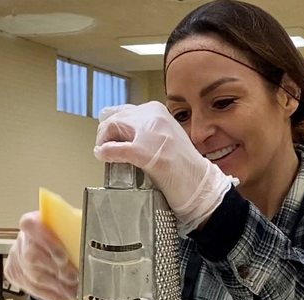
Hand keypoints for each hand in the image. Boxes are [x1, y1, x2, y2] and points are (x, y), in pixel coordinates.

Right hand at [5, 212, 77, 299]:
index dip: (47, 242)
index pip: (31, 226)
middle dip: (56, 271)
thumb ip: (75, 230)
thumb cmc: (59, 235)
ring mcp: (15, 258)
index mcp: (32, 222)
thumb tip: (95, 239)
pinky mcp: (13, 273)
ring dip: (56, 287)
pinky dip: (50, 294)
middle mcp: (21, 239)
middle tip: (75, 279)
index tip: (64, 257)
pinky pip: (31, 288)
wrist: (41, 245)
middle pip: (33, 256)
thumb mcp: (67, 228)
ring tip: (74, 292)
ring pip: (33, 276)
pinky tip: (64, 297)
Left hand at [93, 102, 237, 234]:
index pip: (123, 111)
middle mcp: (154, 116)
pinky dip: (106, 153)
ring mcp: (150, 134)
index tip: (110, 139)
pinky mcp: (145, 152)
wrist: (199, 184)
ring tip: (105, 154)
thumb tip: (117, 132)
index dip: (111, 126)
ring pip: (112, 129)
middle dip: (105, 134)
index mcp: (158, 111)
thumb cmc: (183, 166)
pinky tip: (104, 158)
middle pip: (114, 119)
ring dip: (103, 142)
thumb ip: (144, 130)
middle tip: (104, 149)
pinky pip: (115, 149)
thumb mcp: (165, 136)